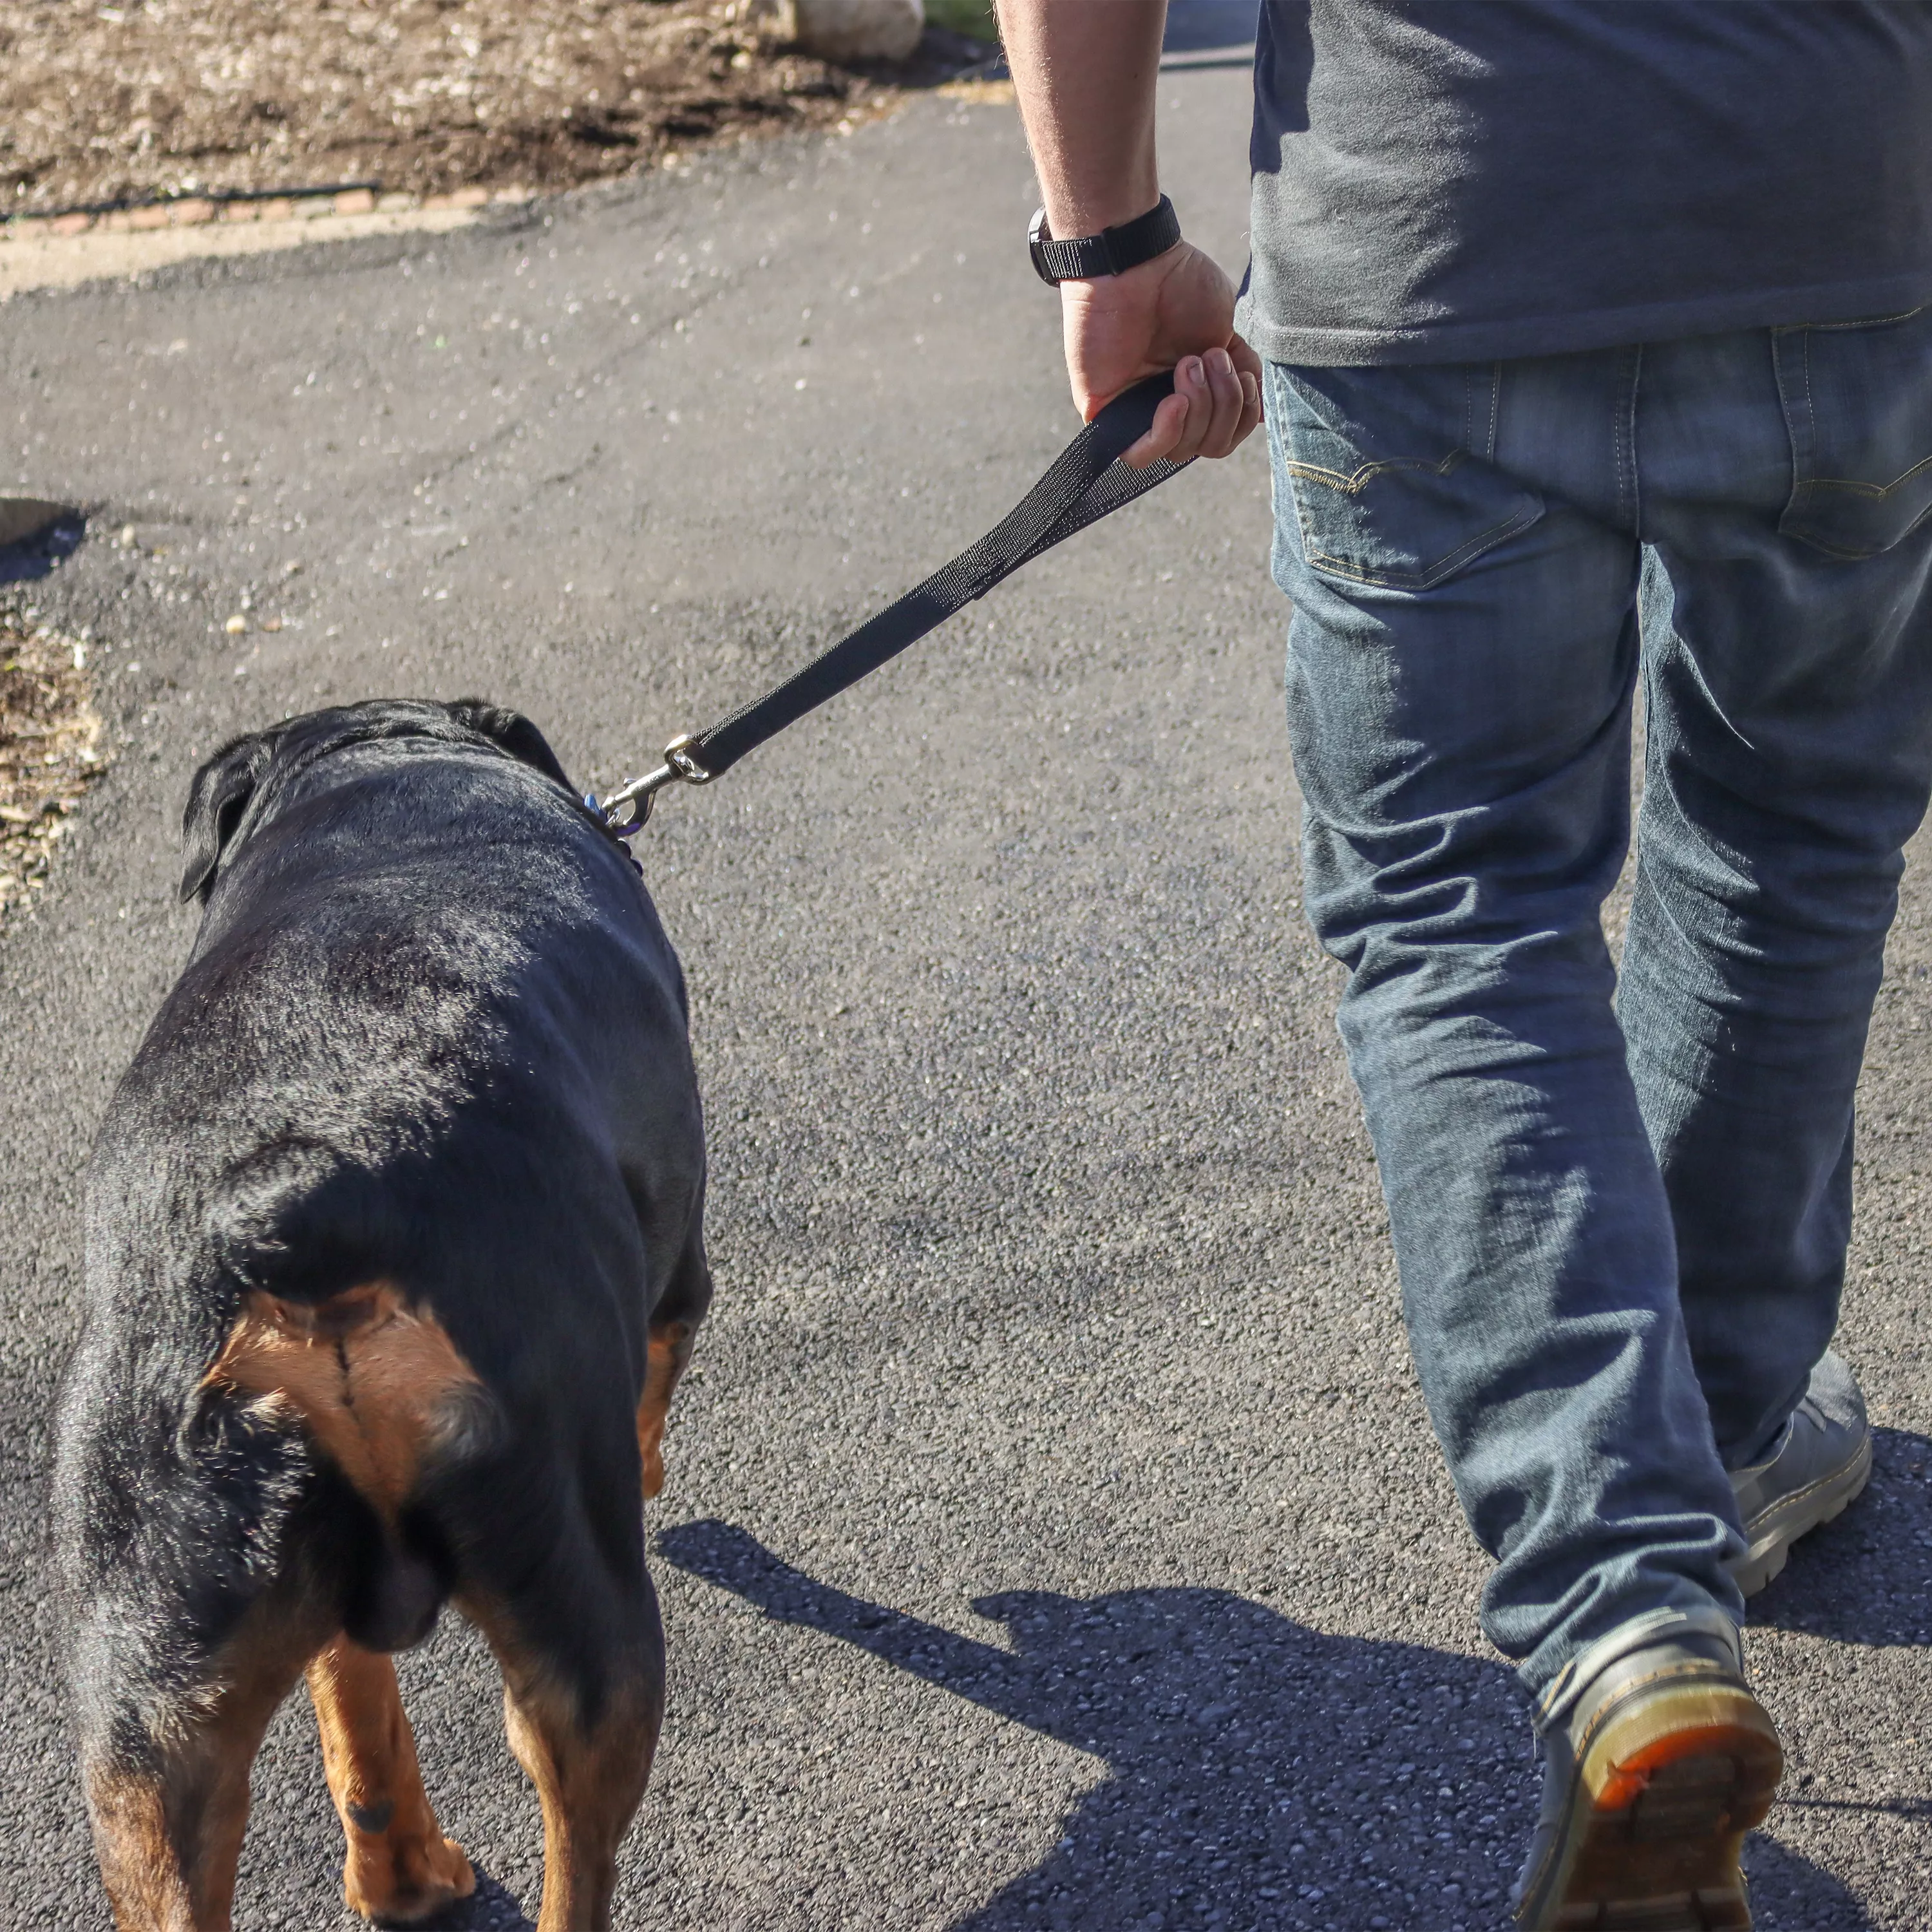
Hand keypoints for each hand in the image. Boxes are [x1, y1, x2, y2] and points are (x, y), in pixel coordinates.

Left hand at [1059, 240, 1263, 467]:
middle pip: (1209, 446)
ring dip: (1199, 407)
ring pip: (1181, 451)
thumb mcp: (1228, 333)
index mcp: (1196, 391)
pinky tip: (1174, 401)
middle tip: (1209, 358)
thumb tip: (1258, 414)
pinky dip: (1167, 433)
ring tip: (1188, 364)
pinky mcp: (1106, 413)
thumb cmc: (1181, 286)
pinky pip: (1140, 454)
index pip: (1225, 435)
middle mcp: (1166, 406)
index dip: (1243, 416)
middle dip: (1223, 406)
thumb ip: (1243, 374)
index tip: (1242, 374)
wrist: (1138, 262)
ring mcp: (1136, 412)